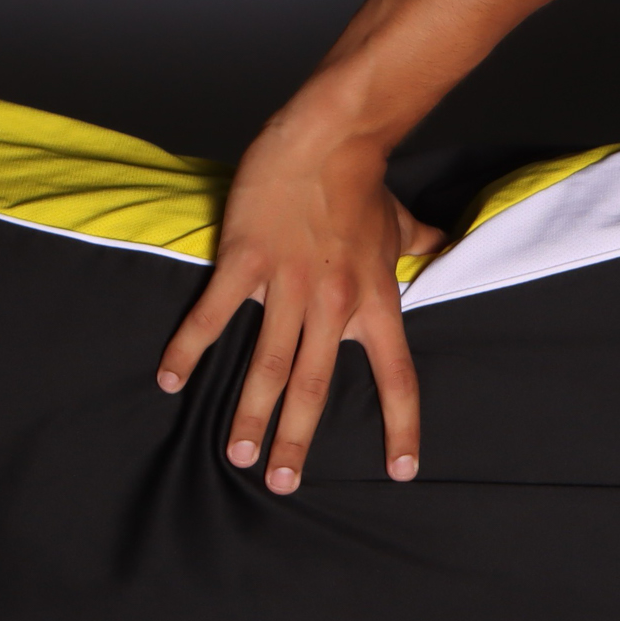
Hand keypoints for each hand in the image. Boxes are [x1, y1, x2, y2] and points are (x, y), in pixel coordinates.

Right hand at [154, 102, 443, 491]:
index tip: (401, 471)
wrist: (327, 136)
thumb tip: (449, 242)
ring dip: (250, 414)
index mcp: (376, 301)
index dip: (402, 426)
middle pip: (317, 386)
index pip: (397, 376)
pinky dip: (188, 349)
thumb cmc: (360, 181)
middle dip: (298, 441)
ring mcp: (288, 284)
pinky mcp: (246, 261)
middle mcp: (335, 302)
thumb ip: (421, 243)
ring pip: (268, 364)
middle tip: (283, 484)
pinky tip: (170, 381)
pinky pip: (212, 314)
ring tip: (237, 456)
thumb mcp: (398, 222)